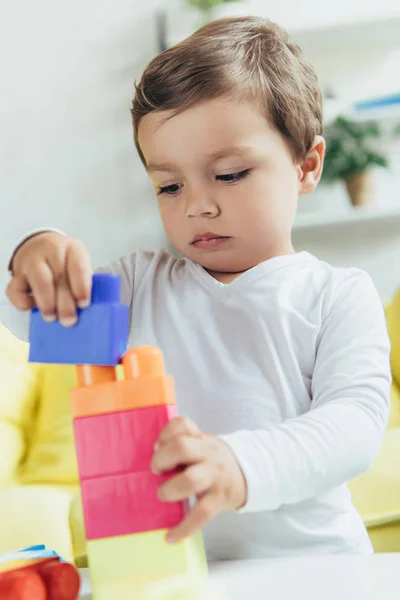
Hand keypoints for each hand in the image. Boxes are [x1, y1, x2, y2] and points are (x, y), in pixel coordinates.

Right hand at [6, 232, 91, 326]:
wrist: (41, 247)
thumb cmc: (66, 263)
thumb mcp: (79, 266)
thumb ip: (83, 284)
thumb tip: (83, 309)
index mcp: (72, 249)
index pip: (78, 266)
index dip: (81, 286)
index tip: (83, 304)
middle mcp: (51, 251)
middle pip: (59, 276)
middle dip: (65, 302)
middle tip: (69, 320)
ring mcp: (31, 260)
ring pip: (39, 281)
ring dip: (46, 303)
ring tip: (51, 317)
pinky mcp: (16, 274)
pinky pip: (16, 290)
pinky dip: (23, 302)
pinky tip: (33, 307)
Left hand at [151, 416, 246, 542]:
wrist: (249, 475)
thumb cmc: (214, 461)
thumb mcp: (203, 445)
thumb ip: (182, 446)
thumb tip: (155, 455)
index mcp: (202, 439)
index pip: (183, 424)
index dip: (165, 434)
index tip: (157, 447)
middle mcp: (209, 454)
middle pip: (182, 447)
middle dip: (162, 459)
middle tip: (156, 471)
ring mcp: (215, 476)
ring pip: (191, 480)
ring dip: (170, 489)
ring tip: (163, 495)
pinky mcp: (219, 499)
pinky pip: (201, 514)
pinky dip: (183, 528)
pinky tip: (171, 536)